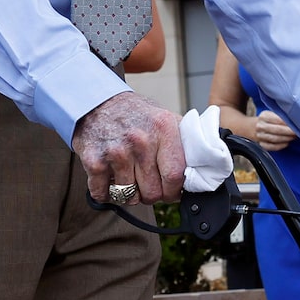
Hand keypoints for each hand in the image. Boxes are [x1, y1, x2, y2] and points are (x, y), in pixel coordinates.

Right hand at [73, 88, 185, 206]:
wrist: (98, 102)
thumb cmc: (135, 115)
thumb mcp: (166, 120)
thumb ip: (185, 144)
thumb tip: (205, 170)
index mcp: (163, 129)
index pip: (176, 176)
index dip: (174, 190)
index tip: (171, 190)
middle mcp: (140, 140)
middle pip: (153, 192)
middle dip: (151, 193)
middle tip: (147, 182)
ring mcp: (116, 152)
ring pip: (130, 197)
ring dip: (129, 193)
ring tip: (128, 176)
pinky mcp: (94, 161)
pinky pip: (103, 194)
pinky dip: (106, 193)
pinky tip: (110, 179)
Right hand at [248, 109, 297, 151]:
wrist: (250, 127)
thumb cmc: (265, 120)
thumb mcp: (270, 114)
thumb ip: (280, 116)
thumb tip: (295, 120)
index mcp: (264, 116)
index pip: (278, 119)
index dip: (288, 123)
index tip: (298, 124)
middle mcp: (260, 126)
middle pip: (277, 130)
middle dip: (289, 132)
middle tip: (298, 132)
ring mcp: (259, 136)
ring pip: (275, 139)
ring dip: (287, 139)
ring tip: (294, 137)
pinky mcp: (260, 144)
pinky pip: (272, 147)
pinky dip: (281, 146)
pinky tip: (287, 143)